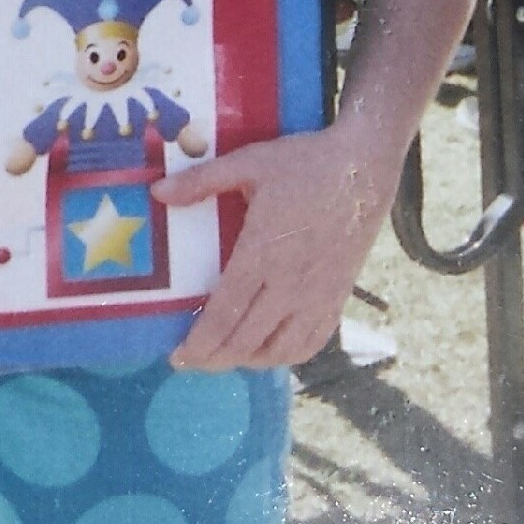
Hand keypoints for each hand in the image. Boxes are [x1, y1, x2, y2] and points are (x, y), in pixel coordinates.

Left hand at [153, 125, 397, 370]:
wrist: (365, 169)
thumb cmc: (306, 164)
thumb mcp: (250, 163)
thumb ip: (202, 181)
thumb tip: (158, 193)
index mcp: (263, 253)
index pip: (225, 314)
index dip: (199, 342)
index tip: (177, 355)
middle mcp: (290, 283)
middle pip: (247, 341)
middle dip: (214, 358)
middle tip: (191, 360)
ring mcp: (318, 295)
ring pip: (281, 350)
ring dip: (249, 361)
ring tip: (226, 355)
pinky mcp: (337, 297)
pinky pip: (313, 342)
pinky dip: (287, 356)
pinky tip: (270, 350)